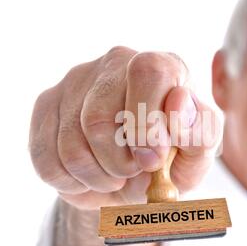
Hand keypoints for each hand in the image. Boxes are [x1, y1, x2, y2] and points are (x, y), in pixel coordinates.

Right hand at [29, 46, 220, 209]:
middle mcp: (116, 62)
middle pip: (98, 117)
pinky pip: (47, 161)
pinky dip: (74, 183)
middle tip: (135, 171)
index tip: (153, 160)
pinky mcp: (46, 104)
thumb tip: (180, 101)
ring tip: (116, 176)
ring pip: (71, 146)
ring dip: (99, 177)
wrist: (130, 180)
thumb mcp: (196, 155)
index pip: (149, 72)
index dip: (148, 123)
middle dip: (119, 163)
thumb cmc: (169, 163)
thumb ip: (200, 130)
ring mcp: (76, 80)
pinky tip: (91, 175)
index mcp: (162, 65)